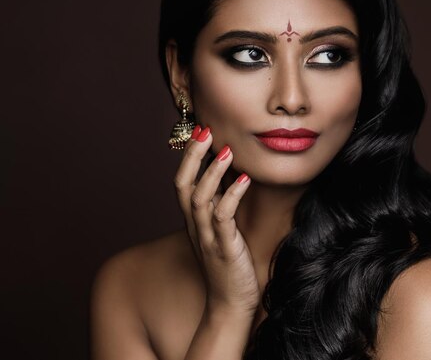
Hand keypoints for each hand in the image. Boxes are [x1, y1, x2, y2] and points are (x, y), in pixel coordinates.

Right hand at [174, 125, 259, 316]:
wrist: (231, 305)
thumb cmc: (230, 266)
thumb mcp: (221, 232)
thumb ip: (221, 206)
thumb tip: (230, 177)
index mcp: (194, 222)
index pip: (182, 183)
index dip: (189, 157)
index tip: (201, 132)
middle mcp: (195, 227)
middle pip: (183, 186)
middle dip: (192, 156)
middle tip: (205, 130)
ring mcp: (207, 238)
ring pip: (199, 199)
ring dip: (211, 172)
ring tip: (226, 150)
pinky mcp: (223, 249)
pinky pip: (222, 218)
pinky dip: (231, 196)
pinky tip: (244, 180)